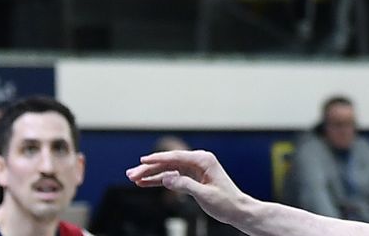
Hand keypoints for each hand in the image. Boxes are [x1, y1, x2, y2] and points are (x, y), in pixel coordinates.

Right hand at [127, 150, 251, 226]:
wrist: (237, 210)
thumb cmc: (226, 202)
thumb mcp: (204, 195)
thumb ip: (185, 185)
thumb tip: (166, 177)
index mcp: (203, 160)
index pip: (176, 158)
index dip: (157, 159)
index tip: (141, 160)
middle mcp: (198, 161)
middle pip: (168, 163)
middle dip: (149, 168)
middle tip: (131, 174)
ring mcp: (194, 169)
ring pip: (167, 170)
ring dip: (151, 175)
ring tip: (134, 179)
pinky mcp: (192, 177)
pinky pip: (172, 177)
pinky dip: (159, 180)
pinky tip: (146, 183)